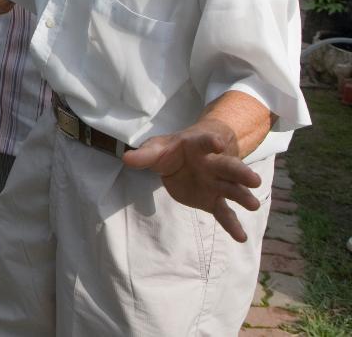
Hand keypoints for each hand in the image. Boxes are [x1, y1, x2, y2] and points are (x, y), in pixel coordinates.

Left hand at [122, 121, 262, 242]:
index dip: (210, 141)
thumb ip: (144, 155)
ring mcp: (217, 183)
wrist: (187, 157)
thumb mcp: (156, 149)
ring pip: (233, 189)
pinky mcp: (214, 200)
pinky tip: (241, 237)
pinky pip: (224, 213)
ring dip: (243, 196)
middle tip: (254, 180)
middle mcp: (214, 164)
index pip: (205, 142)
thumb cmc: (172, 150)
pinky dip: (232, 225)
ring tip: (253, 205)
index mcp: (199, 147)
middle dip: (241, 173)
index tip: (217, 143)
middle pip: (230, 167)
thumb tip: (126, 158)